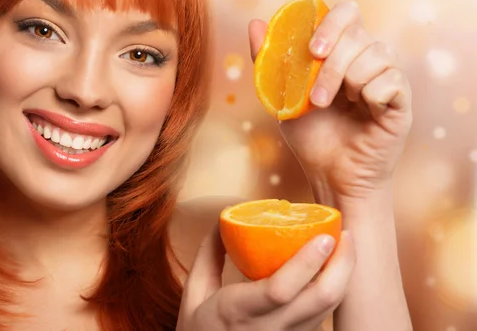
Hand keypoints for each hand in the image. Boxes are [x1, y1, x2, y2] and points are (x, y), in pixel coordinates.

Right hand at [176, 227, 355, 330]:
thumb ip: (208, 254)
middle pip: (321, 299)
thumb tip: (224, 218)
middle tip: (345, 234)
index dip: (307, 262)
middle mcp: (269, 329)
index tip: (323, 236)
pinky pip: (323, 314)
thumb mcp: (193, 294)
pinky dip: (334, 289)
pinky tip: (332, 269)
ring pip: (329, 309)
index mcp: (238, 311)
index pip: (280, 290)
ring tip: (344, 246)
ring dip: (343, 275)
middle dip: (342, 264)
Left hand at [248, 1, 412, 203]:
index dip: (331, 23)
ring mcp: (388, 76)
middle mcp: (367, 58)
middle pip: (359, 34)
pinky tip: (364, 112)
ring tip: (337, 107)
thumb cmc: (310, 134)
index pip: (347, 12)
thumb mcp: (282, 95)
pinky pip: (393, 80)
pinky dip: (372, 96)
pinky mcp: (402, 99)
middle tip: (316, 98)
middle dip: (331, 66)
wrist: (329, 174)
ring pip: (378, 54)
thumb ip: (269, 60)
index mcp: (341, 51)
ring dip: (349, 82)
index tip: (312, 50)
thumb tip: (256, 23)